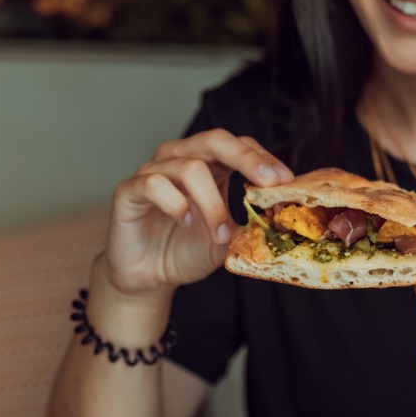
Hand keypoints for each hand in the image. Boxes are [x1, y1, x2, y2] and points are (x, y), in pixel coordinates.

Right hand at [102, 129, 292, 295]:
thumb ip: (249, 224)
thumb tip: (280, 216)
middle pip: (215, 140)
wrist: (149, 276)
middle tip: (268, 183)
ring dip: (212, 204)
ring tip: (220, 234)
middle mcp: (179, 159)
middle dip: (246, 159)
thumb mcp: (227, 239)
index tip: (286, 181)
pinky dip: (176, 204)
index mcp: (208, 165)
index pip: (239, 145)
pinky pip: (154, 184)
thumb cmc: (186, 250)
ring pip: (190, 168)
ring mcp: (153, 171)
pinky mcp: (129, 190)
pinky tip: (184, 221)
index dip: (263, 158)